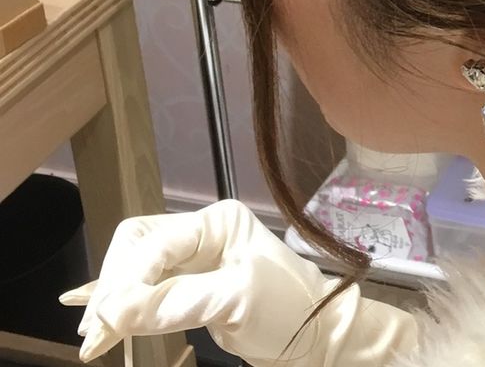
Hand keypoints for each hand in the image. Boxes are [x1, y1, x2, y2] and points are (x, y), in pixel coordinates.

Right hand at [59, 199, 416, 365]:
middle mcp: (203, 233)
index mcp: (218, 222)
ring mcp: (196, 259)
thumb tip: (116, 311)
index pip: (155, 242)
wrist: (316, 334)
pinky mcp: (191, 285)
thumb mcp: (234, 302)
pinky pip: (147, 288)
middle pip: (138, 247)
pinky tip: (92, 313)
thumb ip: (175, 302)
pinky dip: (122, 303)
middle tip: (96, 331)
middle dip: (114, 285)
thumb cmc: (286, 310)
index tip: (109, 320)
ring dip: (113, 299)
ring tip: (94, 337)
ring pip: (137, 268)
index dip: (127, 280)